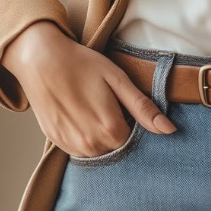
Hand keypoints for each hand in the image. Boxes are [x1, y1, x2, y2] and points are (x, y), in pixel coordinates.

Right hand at [2, 21, 176, 156]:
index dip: (134, 123)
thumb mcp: (118, 80)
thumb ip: (143, 108)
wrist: (41, 60)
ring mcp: (71, 146)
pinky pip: (80, 148)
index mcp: (111, 130)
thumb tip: (170, 130)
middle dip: (119, 130)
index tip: (126, 106)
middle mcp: (91, 145)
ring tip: (93, 106)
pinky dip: (84, 135)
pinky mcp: (57, 142)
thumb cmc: (82, 65)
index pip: (135, 140)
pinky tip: (80, 113)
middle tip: (109, 103)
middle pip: (117, 147)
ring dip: (101, 135)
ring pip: (99, 150)